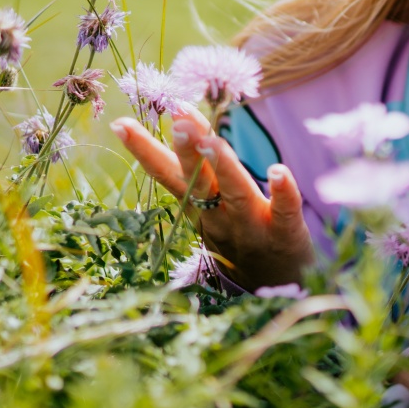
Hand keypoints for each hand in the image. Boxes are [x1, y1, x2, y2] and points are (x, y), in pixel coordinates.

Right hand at [110, 107, 312, 288]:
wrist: (274, 287)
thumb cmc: (240, 238)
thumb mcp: (211, 206)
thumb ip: (198, 168)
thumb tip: (181, 120)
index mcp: (199, 209)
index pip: (168, 177)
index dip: (146, 151)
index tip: (121, 124)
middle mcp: (220, 219)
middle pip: (199, 185)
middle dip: (187, 155)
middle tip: (178, 124)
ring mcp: (253, 228)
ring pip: (237, 195)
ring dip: (225, 168)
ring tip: (212, 141)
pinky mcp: (286, 235)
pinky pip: (285, 213)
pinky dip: (283, 193)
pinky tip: (279, 172)